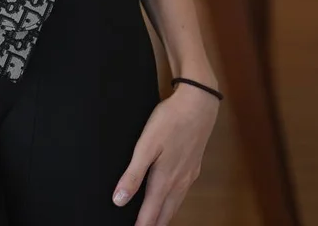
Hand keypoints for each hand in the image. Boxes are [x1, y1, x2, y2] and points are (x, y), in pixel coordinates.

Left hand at [111, 81, 218, 224]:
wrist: (198, 104)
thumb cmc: (170, 122)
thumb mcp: (146, 146)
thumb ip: (132, 174)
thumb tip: (119, 200)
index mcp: (165, 179)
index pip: (151, 212)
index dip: (142, 225)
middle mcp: (179, 181)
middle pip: (166, 212)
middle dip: (155, 224)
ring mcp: (189, 174)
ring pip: (176, 203)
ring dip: (165, 215)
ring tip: (156, 222)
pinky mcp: (194, 166)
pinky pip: (182, 192)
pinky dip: (174, 202)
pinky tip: (171, 198)